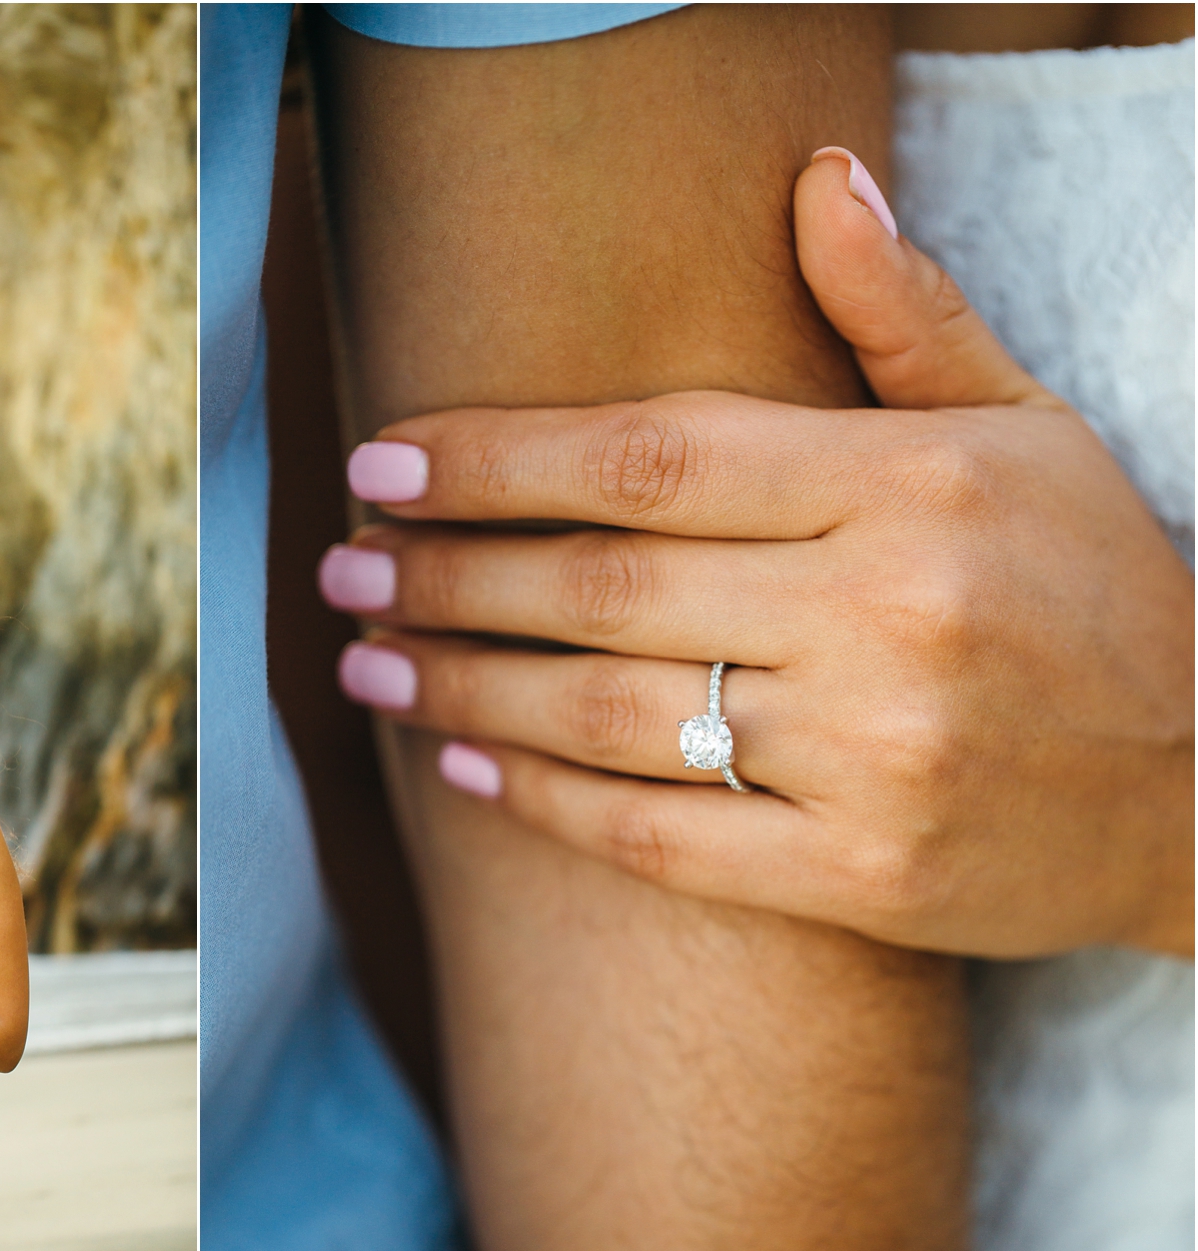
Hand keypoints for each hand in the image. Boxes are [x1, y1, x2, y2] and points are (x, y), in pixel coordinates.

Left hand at [320, 148, 1192, 959]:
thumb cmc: (1100, 591)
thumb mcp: (1027, 430)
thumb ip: (903, 317)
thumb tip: (815, 180)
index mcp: (913, 488)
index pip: (650, 456)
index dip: (494, 460)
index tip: (382, 464)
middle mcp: (887, 617)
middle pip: (603, 586)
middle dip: (447, 572)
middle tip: (341, 565)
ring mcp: (874, 760)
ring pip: (610, 716)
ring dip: (463, 685)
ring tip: (368, 658)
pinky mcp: (861, 879)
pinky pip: (661, 839)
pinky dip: (546, 802)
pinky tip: (459, 764)